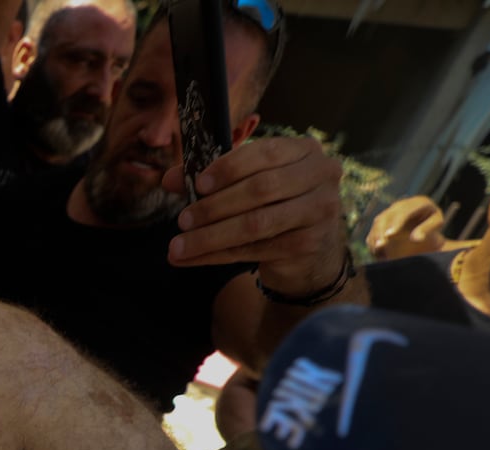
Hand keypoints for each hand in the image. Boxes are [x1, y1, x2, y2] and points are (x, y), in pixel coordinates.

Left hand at [165, 136, 345, 296]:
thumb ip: (211, 178)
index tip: (198, 185)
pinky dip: (217, 255)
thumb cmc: (273, 204)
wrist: (308, 249)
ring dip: (210, 236)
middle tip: (182, 220)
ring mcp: (319, 210)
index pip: (266, 152)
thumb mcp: (247, 183)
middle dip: (214, 206)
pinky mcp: (309, 243)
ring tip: (178, 246)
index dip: (229, 168)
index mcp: (305, 150)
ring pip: (256, 223)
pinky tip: (191, 259)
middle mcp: (321, 175)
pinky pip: (254, 250)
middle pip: (260, 189)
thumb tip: (169, 179)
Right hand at [367, 195, 445, 260]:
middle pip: (387, 216)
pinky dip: (373, 240)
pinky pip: (374, 230)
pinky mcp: (382, 222)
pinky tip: (376, 251)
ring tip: (377, 250)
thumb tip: (415, 238)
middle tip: (380, 245)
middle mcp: (402, 205)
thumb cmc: (434, 229)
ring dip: (375, 236)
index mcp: (419, 202)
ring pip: (378, 222)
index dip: (395, 222)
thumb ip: (427, 229)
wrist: (426, 234)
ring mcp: (390, 212)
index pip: (404, 211)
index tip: (389, 235)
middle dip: (381, 230)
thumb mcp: (437, 225)